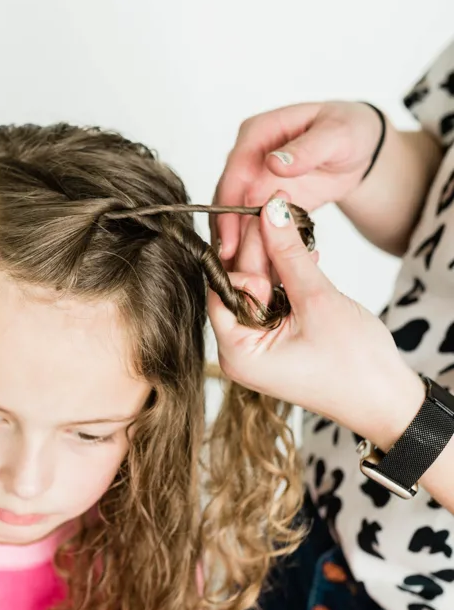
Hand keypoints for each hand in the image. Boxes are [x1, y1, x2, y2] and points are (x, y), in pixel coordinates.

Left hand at [208, 192, 425, 450]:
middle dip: (260, 252)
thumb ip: (289, 255)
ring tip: (293, 227)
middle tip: (276, 210)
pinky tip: (305, 257)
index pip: (222, 289)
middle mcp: (239, 354)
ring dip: (277, 262)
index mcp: (237, 353)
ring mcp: (258, 351)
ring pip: (259, 293)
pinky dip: (288, 282)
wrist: (386, 400)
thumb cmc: (354, 364)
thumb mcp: (317, 300)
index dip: (241, 251)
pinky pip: (274, 305)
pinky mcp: (277, 345)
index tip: (260, 215)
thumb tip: (271, 211)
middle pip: (239, 289)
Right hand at [213, 101, 382, 276]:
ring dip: (236, 248)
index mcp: (258, 133)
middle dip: (227, 237)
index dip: (228, 210)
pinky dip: (252, 249)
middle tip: (232, 271)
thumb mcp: (337, 136)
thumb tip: (274, 164)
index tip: (230, 242)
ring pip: (233, 219)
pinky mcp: (261, 202)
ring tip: (241, 279)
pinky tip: (257, 273)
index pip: (234, 173)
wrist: (359, 150)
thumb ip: (307, 150)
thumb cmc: (350, 133)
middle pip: (226, 201)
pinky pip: (250, 228)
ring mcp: (252, 181)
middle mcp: (248, 157)